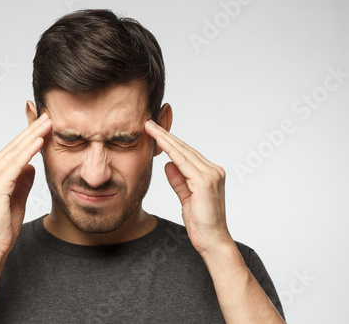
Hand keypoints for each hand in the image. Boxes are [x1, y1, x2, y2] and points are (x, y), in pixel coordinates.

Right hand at [0, 113, 51, 258]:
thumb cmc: (3, 225)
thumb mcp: (18, 197)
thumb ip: (23, 180)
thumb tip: (31, 165)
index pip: (13, 150)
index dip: (28, 135)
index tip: (43, 123)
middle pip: (13, 146)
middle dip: (32, 129)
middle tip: (47, 115)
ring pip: (15, 152)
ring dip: (32, 135)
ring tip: (47, 122)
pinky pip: (15, 165)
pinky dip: (28, 152)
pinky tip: (39, 142)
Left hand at [145, 119, 232, 254]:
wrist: (213, 241)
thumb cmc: (202, 224)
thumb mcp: (186, 198)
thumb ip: (179, 181)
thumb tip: (168, 164)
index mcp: (210, 173)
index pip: (186, 153)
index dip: (170, 141)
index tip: (155, 131)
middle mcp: (214, 170)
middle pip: (185, 148)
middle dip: (165, 134)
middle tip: (149, 122)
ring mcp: (211, 175)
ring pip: (183, 151)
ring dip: (165, 138)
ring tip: (150, 127)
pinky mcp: (205, 182)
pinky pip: (183, 162)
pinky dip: (171, 151)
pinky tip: (159, 142)